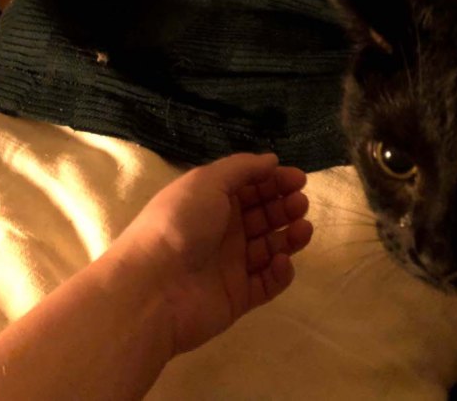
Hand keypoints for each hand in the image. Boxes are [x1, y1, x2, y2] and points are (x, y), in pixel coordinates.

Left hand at [112, 153, 312, 354]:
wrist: (154, 287)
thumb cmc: (180, 223)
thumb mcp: (208, 181)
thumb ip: (242, 168)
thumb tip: (271, 160)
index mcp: (212, 200)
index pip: (251, 186)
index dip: (275, 181)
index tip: (299, 179)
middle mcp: (222, 230)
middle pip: (263, 215)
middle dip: (285, 206)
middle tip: (300, 204)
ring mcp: (231, 264)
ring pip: (270, 247)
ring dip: (290, 236)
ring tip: (302, 229)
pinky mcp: (238, 296)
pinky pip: (267, 282)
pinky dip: (280, 272)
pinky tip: (282, 260)